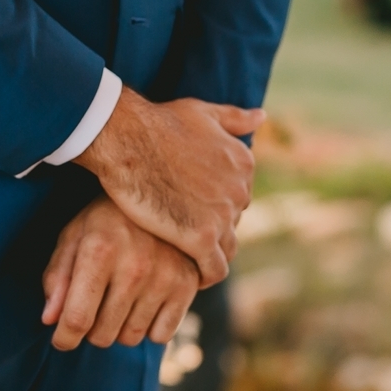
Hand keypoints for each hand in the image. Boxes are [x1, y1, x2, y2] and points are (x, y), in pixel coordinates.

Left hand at [42, 196, 198, 350]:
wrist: (161, 193)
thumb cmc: (107, 220)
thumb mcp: (74, 237)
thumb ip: (57, 278)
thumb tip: (50, 319)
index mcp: (100, 250)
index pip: (76, 320)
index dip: (64, 339)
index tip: (63, 338)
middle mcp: (135, 265)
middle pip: (102, 335)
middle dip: (92, 328)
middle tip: (96, 305)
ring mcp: (166, 275)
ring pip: (130, 338)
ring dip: (121, 327)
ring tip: (122, 299)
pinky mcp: (188, 283)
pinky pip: (161, 335)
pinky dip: (151, 327)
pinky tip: (147, 302)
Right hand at [74, 88, 260, 287]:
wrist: (129, 137)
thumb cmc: (160, 122)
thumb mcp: (204, 112)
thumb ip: (235, 118)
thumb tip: (261, 116)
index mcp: (244, 163)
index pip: (238, 197)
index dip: (215, 206)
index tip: (193, 212)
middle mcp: (240, 190)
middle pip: (233, 223)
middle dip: (212, 229)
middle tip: (183, 236)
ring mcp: (223, 215)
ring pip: (228, 249)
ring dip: (210, 256)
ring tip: (184, 260)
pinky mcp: (202, 237)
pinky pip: (214, 270)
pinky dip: (203, 277)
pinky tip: (186, 277)